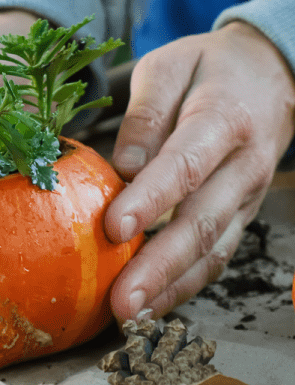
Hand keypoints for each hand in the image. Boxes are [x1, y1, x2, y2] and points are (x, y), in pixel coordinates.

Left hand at [105, 21, 294, 321]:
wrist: (271, 73)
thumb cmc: (207, 69)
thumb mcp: (170, 68)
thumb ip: (145, 115)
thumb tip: (123, 169)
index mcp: (223, 119)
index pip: (185, 165)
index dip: (150, 200)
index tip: (114, 229)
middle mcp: (243, 166)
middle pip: (201, 222)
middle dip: (159, 267)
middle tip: (121, 301)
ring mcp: (247, 196)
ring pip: (212, 250)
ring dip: (171, 287)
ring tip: (130, 316)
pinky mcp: (241, 215)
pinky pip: (217, 256)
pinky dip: (186, 285)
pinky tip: (154, 306)